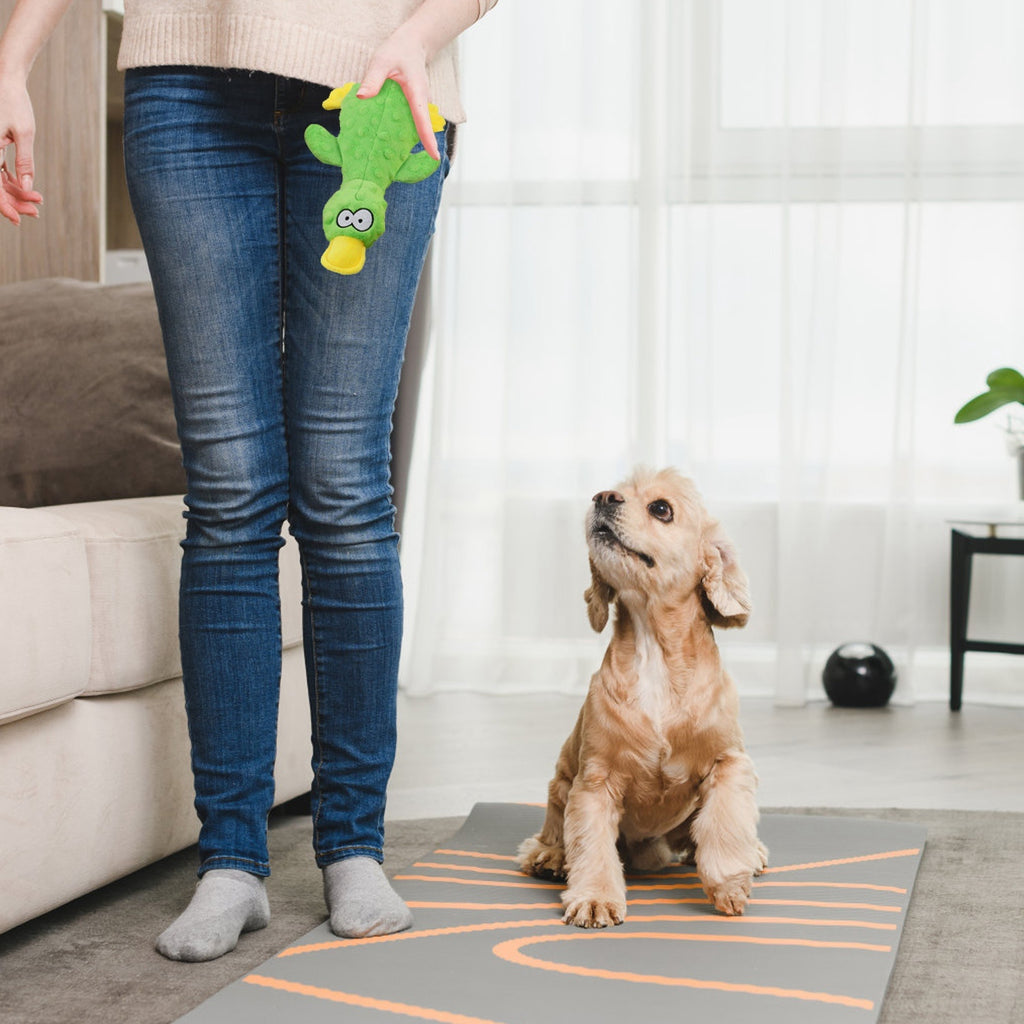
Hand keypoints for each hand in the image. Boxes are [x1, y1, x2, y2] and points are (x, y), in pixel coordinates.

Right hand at [0, 81, 41, 224]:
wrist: (6, 80)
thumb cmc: (15, 102)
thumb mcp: (24, 133)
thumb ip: (25, 161)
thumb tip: (26, 188)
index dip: (4, 204)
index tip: (19, 218)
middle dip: (14, 201)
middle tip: (36, 211)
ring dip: (15, 193)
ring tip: (37, 201)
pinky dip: (13, 182)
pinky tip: (29, 191)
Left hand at [358, 29, 440, 159]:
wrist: (413, 45)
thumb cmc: (398, 50)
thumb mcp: (382, 60)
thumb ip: (372, 78)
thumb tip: (362, 97)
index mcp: (416, 93)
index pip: (423, 118)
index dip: (428, 138)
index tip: (434, 156)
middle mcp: (421, 102)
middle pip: (420, 129)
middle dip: (415, 146)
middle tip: (398, 162)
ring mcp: (419, 106)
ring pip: (415, 127)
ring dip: (405, 140)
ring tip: (389, 155)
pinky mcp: (414, 108)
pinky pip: (410, 122)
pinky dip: (399, 130)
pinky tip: (385, 136)